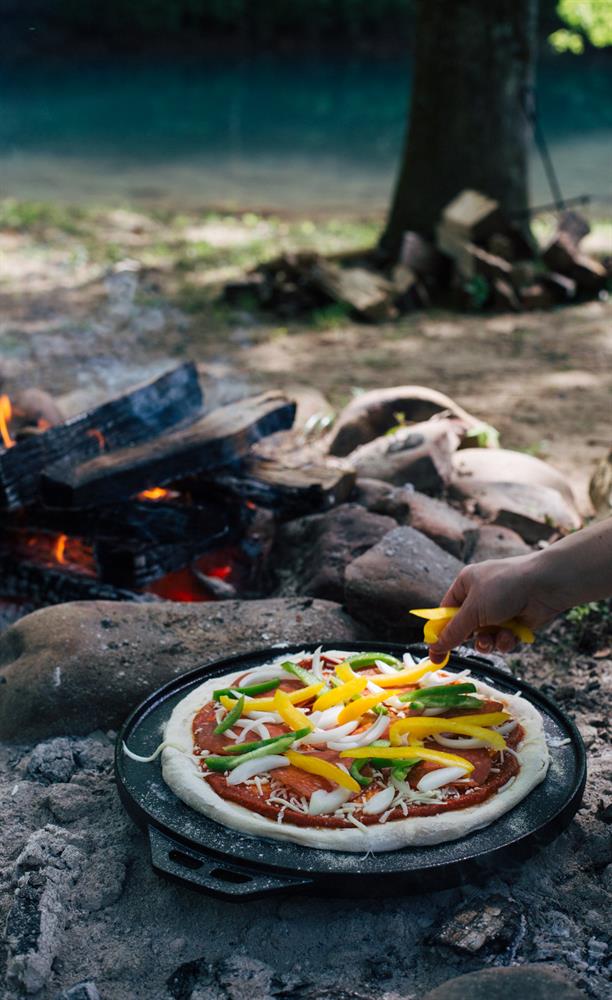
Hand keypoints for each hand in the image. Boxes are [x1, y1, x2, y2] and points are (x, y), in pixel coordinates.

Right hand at [428, 554, 563, 662]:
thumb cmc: (504, 588)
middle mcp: (481, 596)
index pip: (446, 611)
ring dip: (488, 642)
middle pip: (465, 627)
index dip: (441, 631)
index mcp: (466, 584)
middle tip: (469, 647)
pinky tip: (511, 635)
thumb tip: (433, 648)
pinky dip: (505, 640)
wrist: (545, 585)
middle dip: (469, 638)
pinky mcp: (514, 622)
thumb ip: (453, 631)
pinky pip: (502, 638)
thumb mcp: (473, 610)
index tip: (434, 651)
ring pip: (484, 636)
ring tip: (493, 640)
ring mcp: (499, 609)